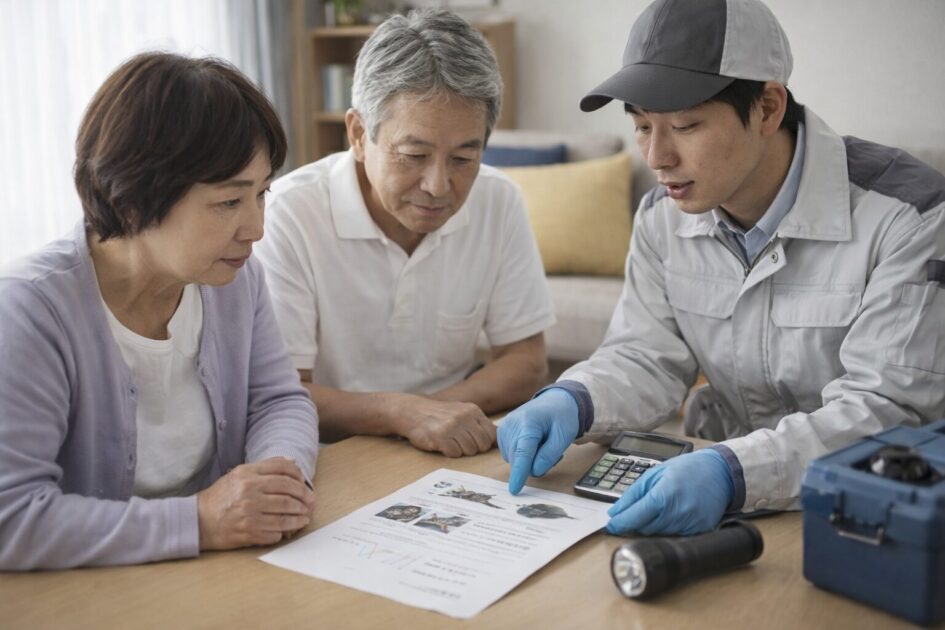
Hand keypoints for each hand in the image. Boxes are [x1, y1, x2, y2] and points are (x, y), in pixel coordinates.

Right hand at [197, 457, 314, 549]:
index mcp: (247, 474)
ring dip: (300, 516)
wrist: (198, 521)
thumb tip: (292, 462)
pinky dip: (285, 531)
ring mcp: (249, 513)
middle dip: (304, 498)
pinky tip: (289, 529)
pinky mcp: (249, 532)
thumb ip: (265, 467)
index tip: (304, 483)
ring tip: (305, 516)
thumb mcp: (239, 474)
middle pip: (288, 492)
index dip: (299, 476)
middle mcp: (249, 491)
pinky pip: (275, 532)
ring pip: (285, 513)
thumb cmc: (221, 497)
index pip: (283, 469)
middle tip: (311, 502)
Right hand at [393, 394, 495, 457]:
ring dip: (460, 451)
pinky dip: (448, 453)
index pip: (492, 434)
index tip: (475, 443)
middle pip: (482, 445)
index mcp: (472, 410)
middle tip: (459, 443)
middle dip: (473, 448)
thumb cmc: (439, 415)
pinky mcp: (440, 436)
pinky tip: (441, 444)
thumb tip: (498, 440)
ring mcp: (452, 426)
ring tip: (449, 442)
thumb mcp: (461, 412)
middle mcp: (464, 417)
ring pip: (469, 451)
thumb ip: (478, 423)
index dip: (485, 442)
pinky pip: (454, 454)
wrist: (411, 411)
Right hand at [497, 388, 578, 494]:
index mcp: (529, 423)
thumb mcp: (564, 436)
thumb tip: (533, 471)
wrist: (554, 402)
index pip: (523, 453)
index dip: (519, 473)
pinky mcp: (502, 433)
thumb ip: (549, 455)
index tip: (515, 490)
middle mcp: (512, 425)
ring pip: (515, 460)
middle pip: (519, 460)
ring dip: (530, 459)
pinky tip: (532, 444)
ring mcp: (504, 428)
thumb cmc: (561, 417)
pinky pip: (512, 456)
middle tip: (551, 449)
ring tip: (542, 444)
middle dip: (536, 462)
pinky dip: (523, 455)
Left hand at [605, 449, 733, 535]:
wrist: (719, 472)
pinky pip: (675, 535)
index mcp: (663, 495)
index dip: (619, 523)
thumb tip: (616, 512)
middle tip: (633, 512)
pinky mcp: (699, 530)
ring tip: (659, 507)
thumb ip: (633, 494)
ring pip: (659, 533)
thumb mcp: (655, 474)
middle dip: (635, 522)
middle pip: (645, 528)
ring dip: (652, 525)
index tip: (610, 525)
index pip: (634, 517)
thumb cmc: (686, 469)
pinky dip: (668, 528)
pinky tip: (672, 514)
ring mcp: (690, 524)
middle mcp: (677, 512)